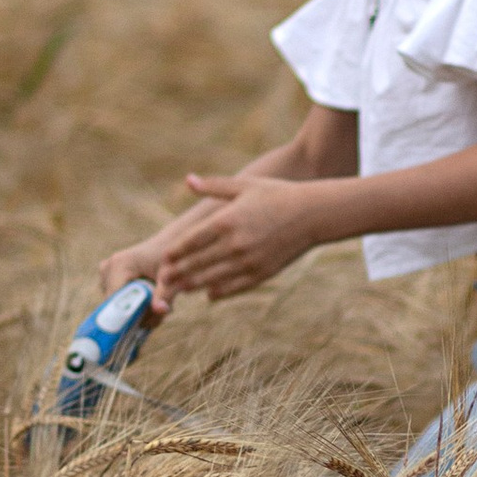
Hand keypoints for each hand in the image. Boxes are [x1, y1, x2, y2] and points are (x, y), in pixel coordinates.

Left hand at [136, 172, 320, 303]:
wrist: (313, 214)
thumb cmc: (278, 194)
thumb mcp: (245, 185)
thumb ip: (214, 186)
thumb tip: (188, 180)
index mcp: (227, 220)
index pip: (191, 241)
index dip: (175, 252)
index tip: (164, 259)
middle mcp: (234, 244)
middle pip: (197, 263)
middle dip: (178, 273)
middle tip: (163, 281)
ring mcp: (248, 261)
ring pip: (212, 279)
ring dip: (193, 286)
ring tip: (180, 290)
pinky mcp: (262, 273)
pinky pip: (234, 287)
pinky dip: (218, 292)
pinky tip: (209, 295)